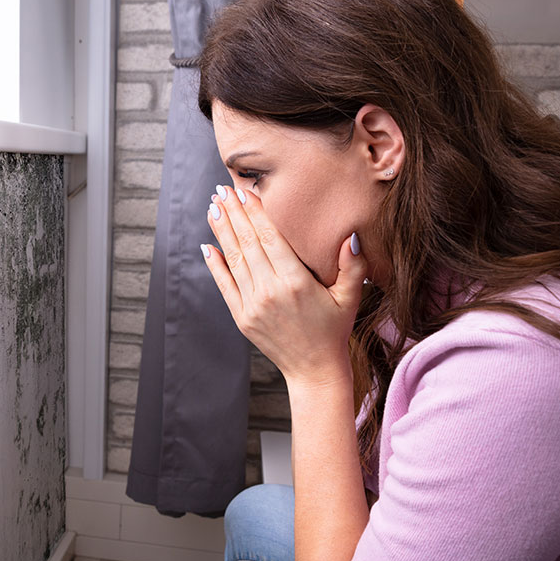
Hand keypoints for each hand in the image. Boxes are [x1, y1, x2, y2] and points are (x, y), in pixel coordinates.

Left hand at [201, 185, 367, 386]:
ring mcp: (253, 305)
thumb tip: (349, 235)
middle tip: (221, 190)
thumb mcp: (350, 296)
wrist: (314, 370)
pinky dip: (214, 265)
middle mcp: (271, 291)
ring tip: (213, 207)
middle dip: (233, 214)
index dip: (255, 212)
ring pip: (233, 260)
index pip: (270, 238)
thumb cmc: (334, 330)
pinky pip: (224, 285)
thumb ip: (352, 265)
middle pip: (247, 243)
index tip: (244, 191)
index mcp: (296, 282)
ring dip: (221, 232)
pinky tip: (207, 245)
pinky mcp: (242, 318)